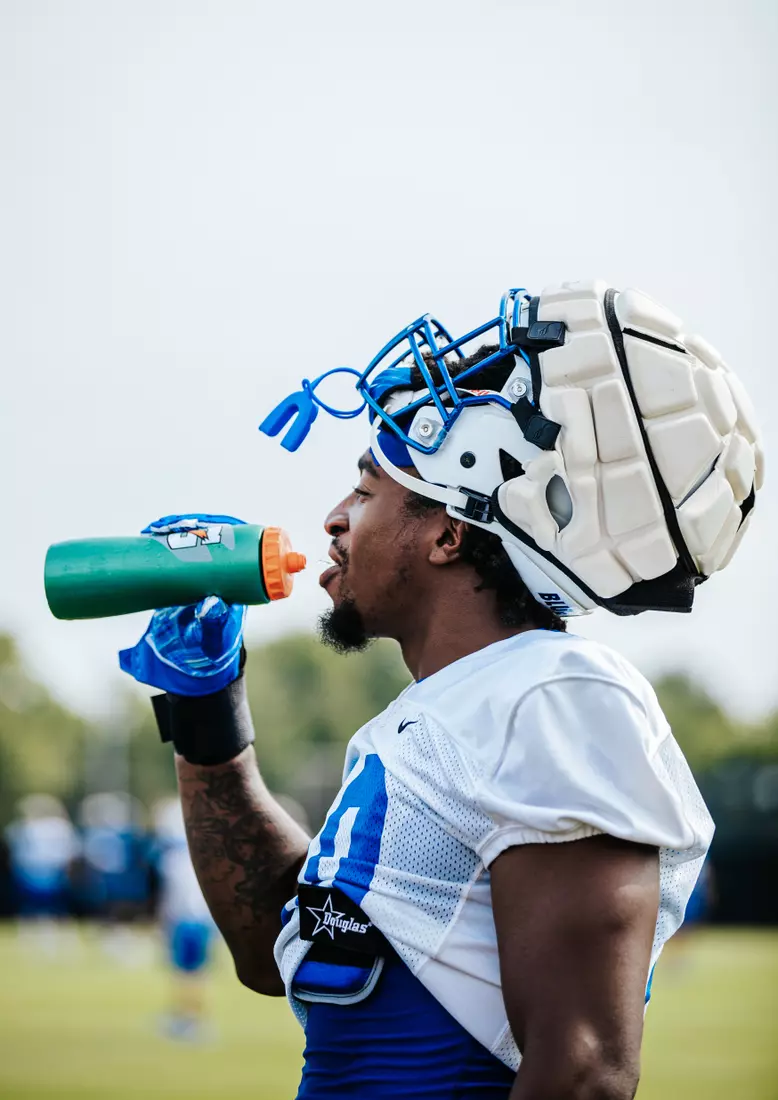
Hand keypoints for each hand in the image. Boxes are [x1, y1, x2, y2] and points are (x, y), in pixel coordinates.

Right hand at [118, 514, 247, 696]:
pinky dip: (163, 538)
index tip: (197, 525)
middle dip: (191, 524)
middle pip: (213, 534)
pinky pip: (176, 550)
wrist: (189, 664)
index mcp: (240, 580)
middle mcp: (223, 571)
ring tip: (154, 529)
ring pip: (193, 538)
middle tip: (166, 527)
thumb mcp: (214, 639)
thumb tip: (212, 604)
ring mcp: (201, 572)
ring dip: (175, 528)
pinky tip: (149, 534)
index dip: (221, 526)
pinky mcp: (181, 576)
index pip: (238, 541)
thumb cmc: (210, 652)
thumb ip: (214, 625)